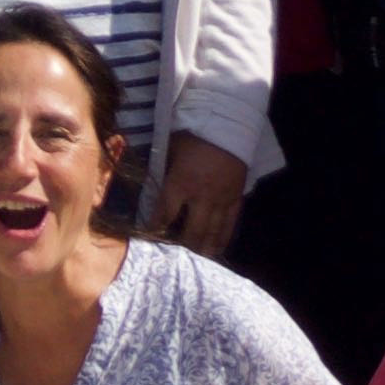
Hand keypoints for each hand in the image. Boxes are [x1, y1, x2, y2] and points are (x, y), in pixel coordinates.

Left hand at [147, 135, 251, 255]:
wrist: (229, 123)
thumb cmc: (194, 133)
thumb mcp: (170, 148)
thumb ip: (162, 170)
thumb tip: (148, 185)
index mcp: (181, 183)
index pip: (163, 215)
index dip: (155, 228)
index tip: (149, 236)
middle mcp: (201, 197)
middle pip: (190, 232)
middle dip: (181, 247)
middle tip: (174, 256)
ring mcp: (222, 199)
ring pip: (212, 233)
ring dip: (203, 249)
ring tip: (196, 261)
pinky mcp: (236, 198)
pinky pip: (230, 224)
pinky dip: (223, 239)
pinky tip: (217, 249)